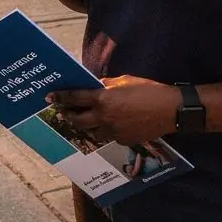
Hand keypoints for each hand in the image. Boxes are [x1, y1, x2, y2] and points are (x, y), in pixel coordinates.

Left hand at [47, 75, 180, 145]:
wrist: (171, 110)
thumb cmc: (149, 90)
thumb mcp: (125, 81)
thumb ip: (107, 85)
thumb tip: (95, 86)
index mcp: (103, 99)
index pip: (75, 98)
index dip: (61, 97)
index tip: (50, 97)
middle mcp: (105, 117)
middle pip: (78, 120)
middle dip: (68, 115)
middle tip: (64, 111)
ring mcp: (114, 132)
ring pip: (92, 131)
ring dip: (87, 125)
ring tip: (86, 119)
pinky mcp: (123, 140)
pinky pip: (109, 136)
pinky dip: (106, 130)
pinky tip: (112, 123)